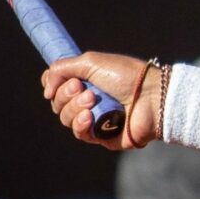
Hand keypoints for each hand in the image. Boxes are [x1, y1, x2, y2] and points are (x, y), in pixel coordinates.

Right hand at [41, 53, 159, 148]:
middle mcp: (89, 100)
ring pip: (65, 118)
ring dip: (75, 107)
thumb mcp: (90, 62)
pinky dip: (80, 124)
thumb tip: (46, 89)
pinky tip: (89, 116)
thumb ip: (62, 69)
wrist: (153, 97)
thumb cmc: (127, 76)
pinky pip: (80, 133)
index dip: (54, 84)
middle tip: (83, 87)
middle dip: (66, 94)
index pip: (56, 86)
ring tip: (93, 99)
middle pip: (58, 103)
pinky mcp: (103, 136)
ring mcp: (96, 119)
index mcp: (87, 81)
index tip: (67, 79)